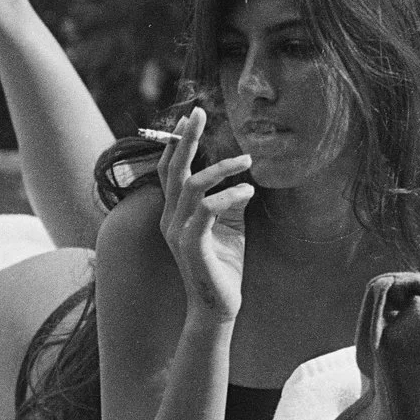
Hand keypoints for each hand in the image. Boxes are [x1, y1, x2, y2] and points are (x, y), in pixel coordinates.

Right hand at [159, 107, 254, 319]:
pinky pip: (208, 210)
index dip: (176, 143)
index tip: (189, 118)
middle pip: (173, 169)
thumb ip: (229, 201)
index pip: (170, 170)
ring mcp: (179, 232)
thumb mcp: (229, 227)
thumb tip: (242, 178)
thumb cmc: (223, 266)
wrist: (218, 307)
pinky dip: (230, 195)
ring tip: (248, 160)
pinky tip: (248, 191)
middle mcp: (171, 219)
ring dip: (222, 167)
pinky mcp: (193, 245)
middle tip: (199, 112)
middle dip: (186, 138)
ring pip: (192, 185)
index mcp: (175, 213)